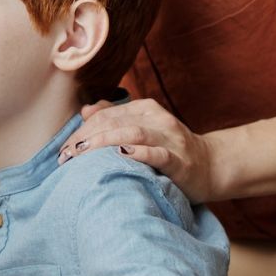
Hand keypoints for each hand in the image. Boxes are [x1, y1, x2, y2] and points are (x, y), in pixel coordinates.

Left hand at [59, 97, 220, 201]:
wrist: (211, 166)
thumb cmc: (169, 150)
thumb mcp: (143, 128)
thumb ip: (116, 118)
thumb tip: (86, 111)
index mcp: (146, 109)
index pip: (106, 114)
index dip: (82, 130)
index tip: (64, 150)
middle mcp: (158, 119)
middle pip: (115, 122)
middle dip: (86, 137)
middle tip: (66, 156)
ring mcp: (170, 139)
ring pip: (133, 133)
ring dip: (104, 142)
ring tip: (83, 154)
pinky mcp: (180, 161)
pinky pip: (158, 154)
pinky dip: (139, 153)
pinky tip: (122, 155)